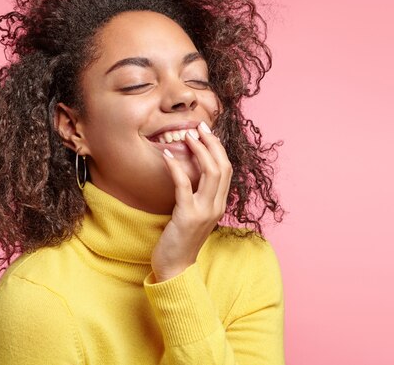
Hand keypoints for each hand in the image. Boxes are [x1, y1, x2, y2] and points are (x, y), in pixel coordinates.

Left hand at [150, 121, 232, 281]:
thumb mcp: (196, 214)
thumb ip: (199, 195)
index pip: (227, 169)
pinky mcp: (188, 216)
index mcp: (220, 204)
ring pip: (210, 172)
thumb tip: (192, 173)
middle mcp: (217, 206)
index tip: (207, 132)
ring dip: (199, 150)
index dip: (218, 148)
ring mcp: (205, 211)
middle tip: (198, 126)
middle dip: (211, 143)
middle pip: (222, 166)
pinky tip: (166, 156)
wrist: (176, 267)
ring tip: (187, 136)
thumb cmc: (182, 239)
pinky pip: (184, 185)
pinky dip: (176, 167)